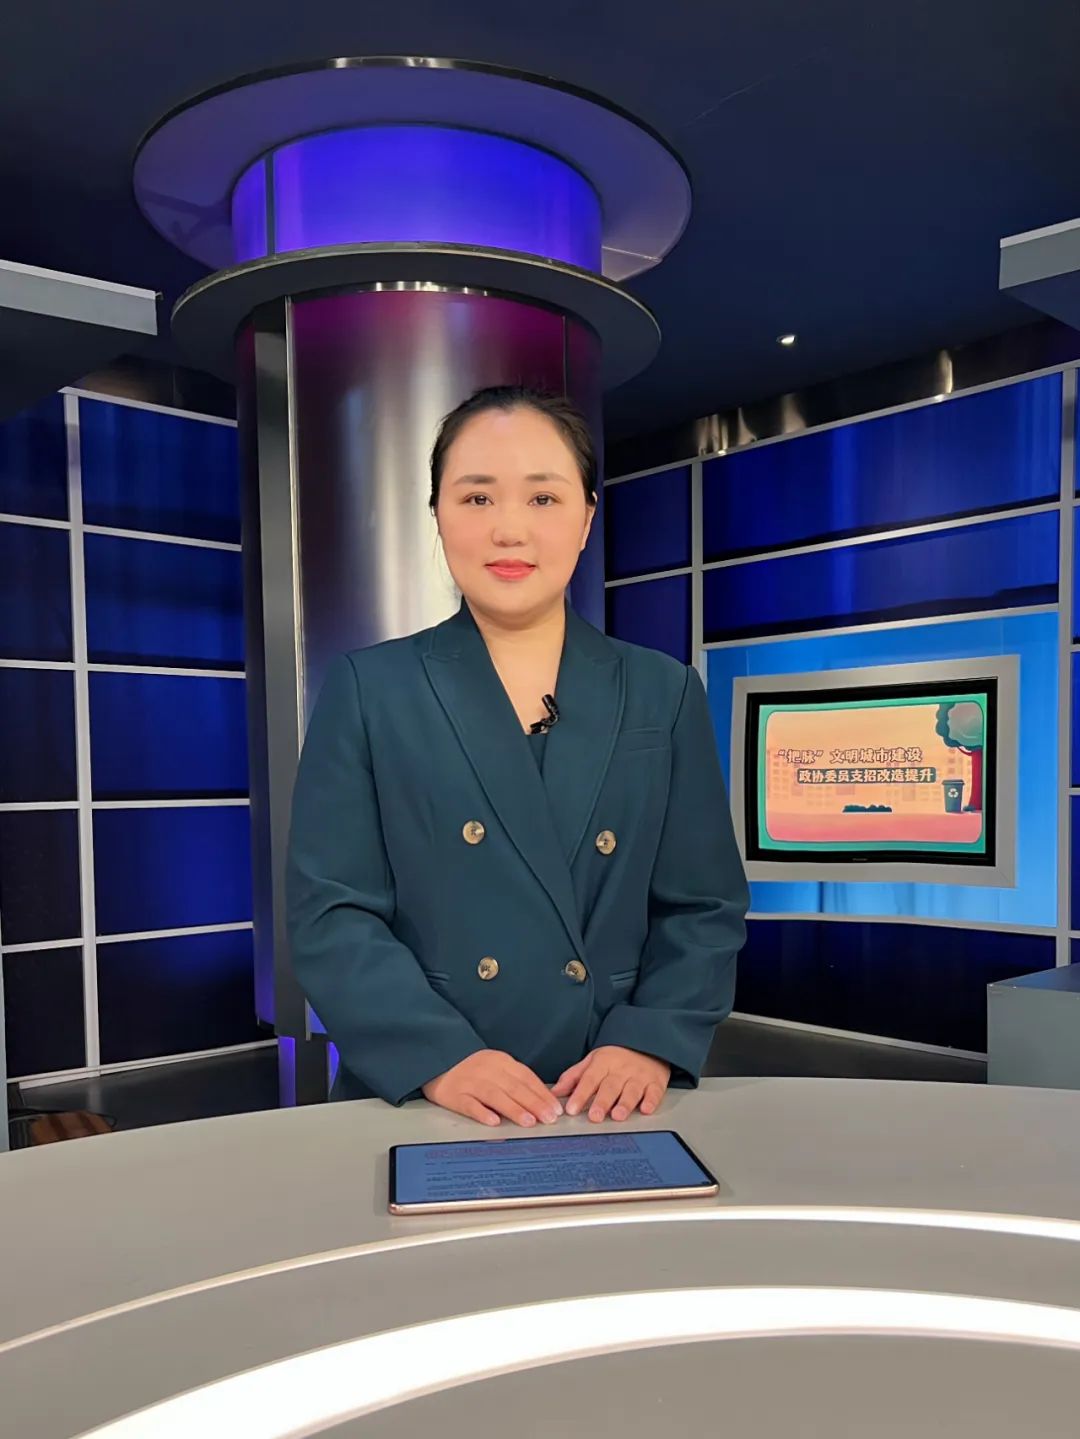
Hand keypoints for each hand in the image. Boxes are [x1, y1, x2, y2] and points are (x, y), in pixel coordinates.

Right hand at [422, 1050, 562, 1128]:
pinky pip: (469, 1105)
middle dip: (534, 1103)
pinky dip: (482, 1113)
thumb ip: (516, 1080)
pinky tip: (494, 1122)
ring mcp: (470, 1082)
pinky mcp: (454, 1095)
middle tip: (549, 1118)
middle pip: (513, 1087)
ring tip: (528, 1122)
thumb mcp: (497, 1067)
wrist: (438, 1060)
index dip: (541, 1093)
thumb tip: (543, 1100)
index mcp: (500, 1061)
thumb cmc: (473, 1069)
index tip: (556, 1108)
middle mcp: (487, 1070)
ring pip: (494, 1096)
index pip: (526, 1077)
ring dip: (513, 1109)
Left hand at [553, 1046, 670, 1122]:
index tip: (571, 1109)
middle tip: (594, 1117)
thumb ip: (574, 1077)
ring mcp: (640, 1076)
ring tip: (617, 1116)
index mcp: (603, 1063)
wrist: (646, 1043)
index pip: (589, 1079)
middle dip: (602, 1102)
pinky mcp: (656, 1082)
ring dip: (625, 1104)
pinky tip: (646, 1109)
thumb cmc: (617, 1057)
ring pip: (632, 1091)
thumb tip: (554, 1092)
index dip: (580, 1094)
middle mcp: (621, 1070)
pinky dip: (651, 1101)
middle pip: (610, 1087)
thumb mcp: (593, 1061)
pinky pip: (654, 1092)